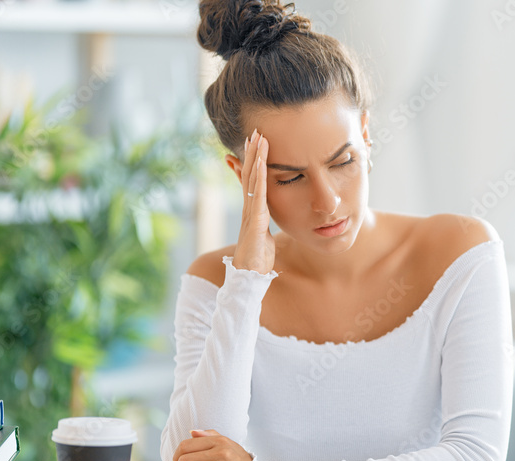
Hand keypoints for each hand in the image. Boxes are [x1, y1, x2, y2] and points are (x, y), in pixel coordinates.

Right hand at [232, 128, 276, 274]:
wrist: (249, 275)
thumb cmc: (258, 257)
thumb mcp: (263, 234)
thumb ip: (264, 222)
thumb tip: (265, 216)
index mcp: (253, 208)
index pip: (252, 179)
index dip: (254, 161)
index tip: (256, 142)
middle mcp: (249, 206)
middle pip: (250, 173)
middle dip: (252, 152)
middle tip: (255, 131)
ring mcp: (250, 212)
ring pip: (252, 179)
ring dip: (255, 158)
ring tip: (257, 139)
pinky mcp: (254, 220)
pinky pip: (257, 195)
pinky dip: (259, 178)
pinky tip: (262, 164)